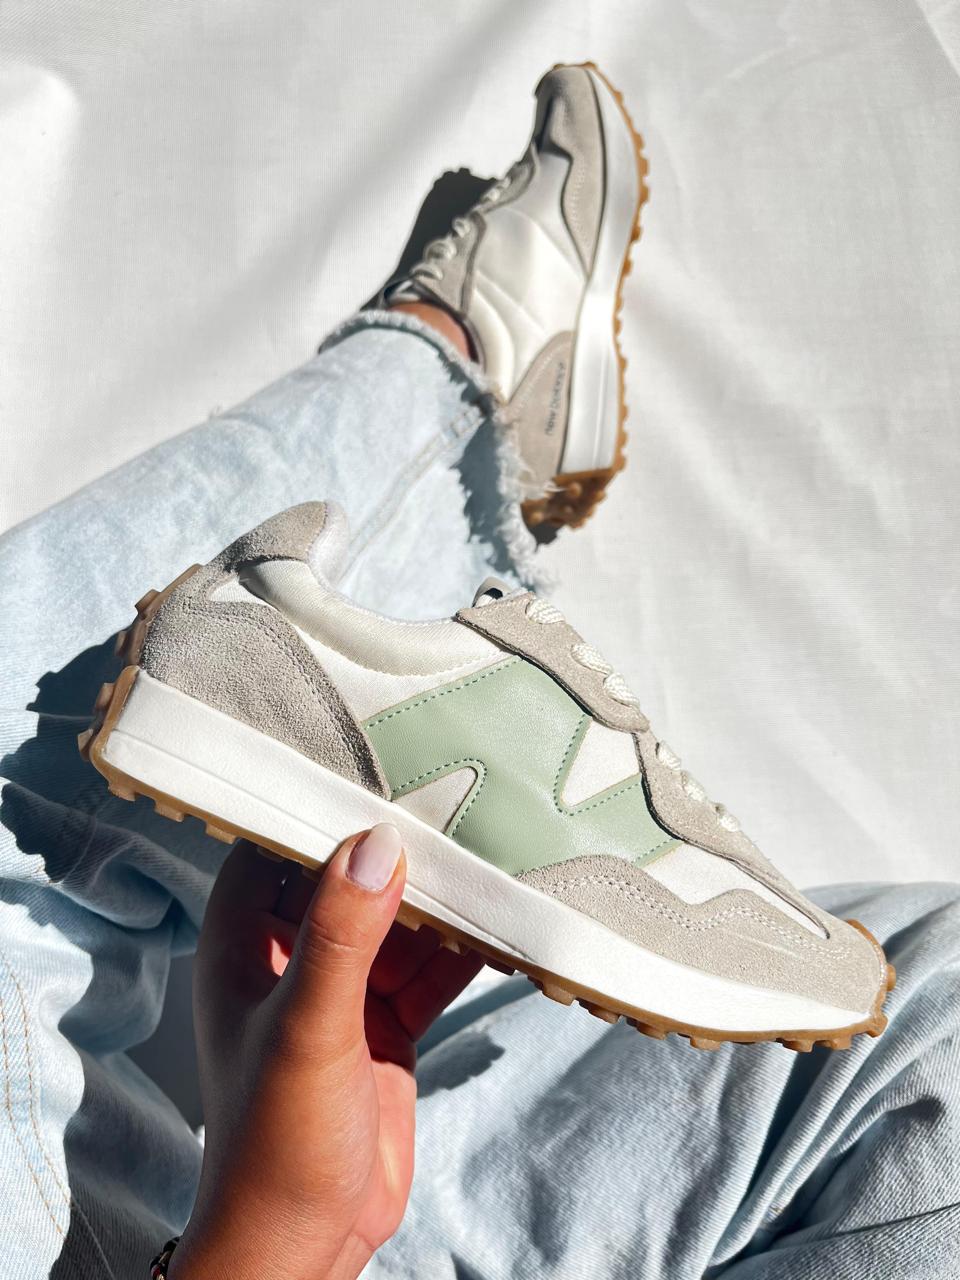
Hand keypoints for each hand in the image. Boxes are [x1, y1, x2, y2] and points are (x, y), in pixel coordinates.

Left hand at [169, 825, 482, 1279]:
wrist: (306, 1246)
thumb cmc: (275, 1144)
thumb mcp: (309, 1030)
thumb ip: (342, 937)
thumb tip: (377, 845)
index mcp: (244, 944)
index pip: (273, 847)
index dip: (318, 807)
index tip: (375, 768)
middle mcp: (292, 956)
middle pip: (351, 880)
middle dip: (402, 853)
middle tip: (460, 805)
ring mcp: (343, 990)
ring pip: (399, 923)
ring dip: (443, 902)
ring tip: (497, 857)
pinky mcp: (386, 1023)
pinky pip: (430, 969)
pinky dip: (464, 951)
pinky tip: (504, 926)